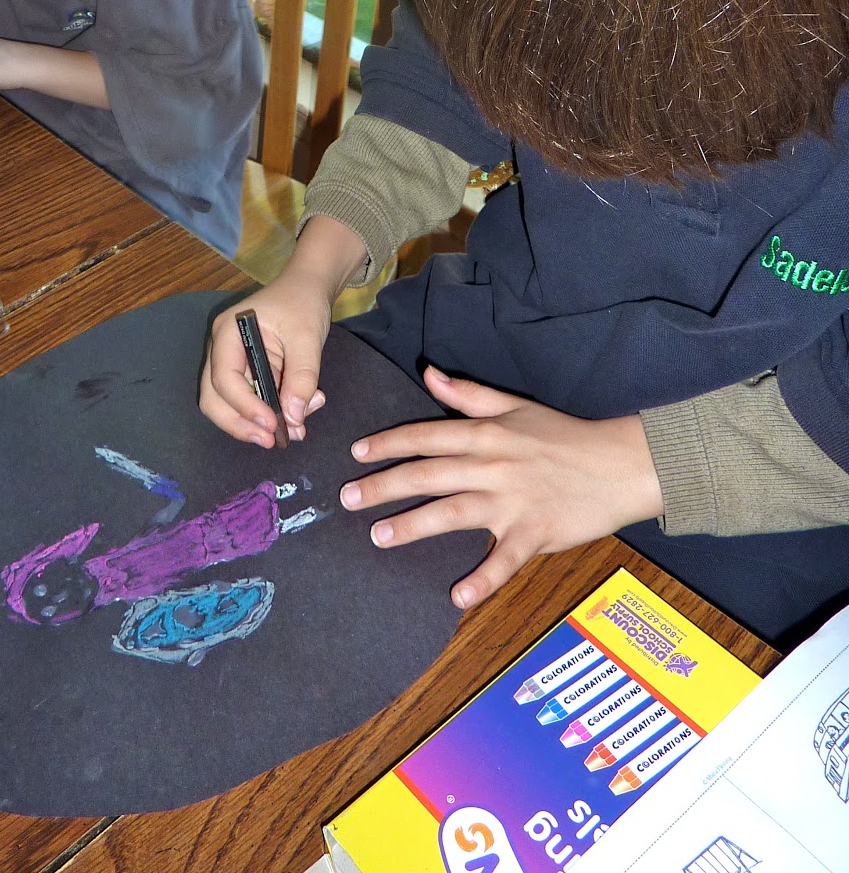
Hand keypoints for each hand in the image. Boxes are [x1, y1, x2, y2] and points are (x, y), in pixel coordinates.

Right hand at [200, 268, 330, 448]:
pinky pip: (250, 402)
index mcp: (228, 333)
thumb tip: (294, 416)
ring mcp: (232, 363)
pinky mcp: (247, 374)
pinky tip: (297, 417)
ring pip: (228, 406)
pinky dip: (269, 415)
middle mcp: (221, 351)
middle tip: (270, 440)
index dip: (244, 406)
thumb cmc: (302, 303)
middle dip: (240, 424)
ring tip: (293, 431)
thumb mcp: (307, 336)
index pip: (223, 378)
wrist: (307, 288)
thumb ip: (302, 376)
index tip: (272, 424)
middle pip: (214, 399)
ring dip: (255, 424)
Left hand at [340, 368, 664, 609]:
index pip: (426, 436)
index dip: (388, 444)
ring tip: (379, 536)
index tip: (356, 454)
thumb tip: (429, 374)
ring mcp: (513, 500)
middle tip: (348, 498)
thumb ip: (468, 394)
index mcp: (486, 434)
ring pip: (453, 512)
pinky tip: (456, 595)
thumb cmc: (565, 435)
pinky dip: (482, 579)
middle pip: (428, 474)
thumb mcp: (515, 406)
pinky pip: (504, 560)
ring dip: (413, 525)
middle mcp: (492, 465)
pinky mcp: (535, 532)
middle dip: (384, 485)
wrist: (620, 464)